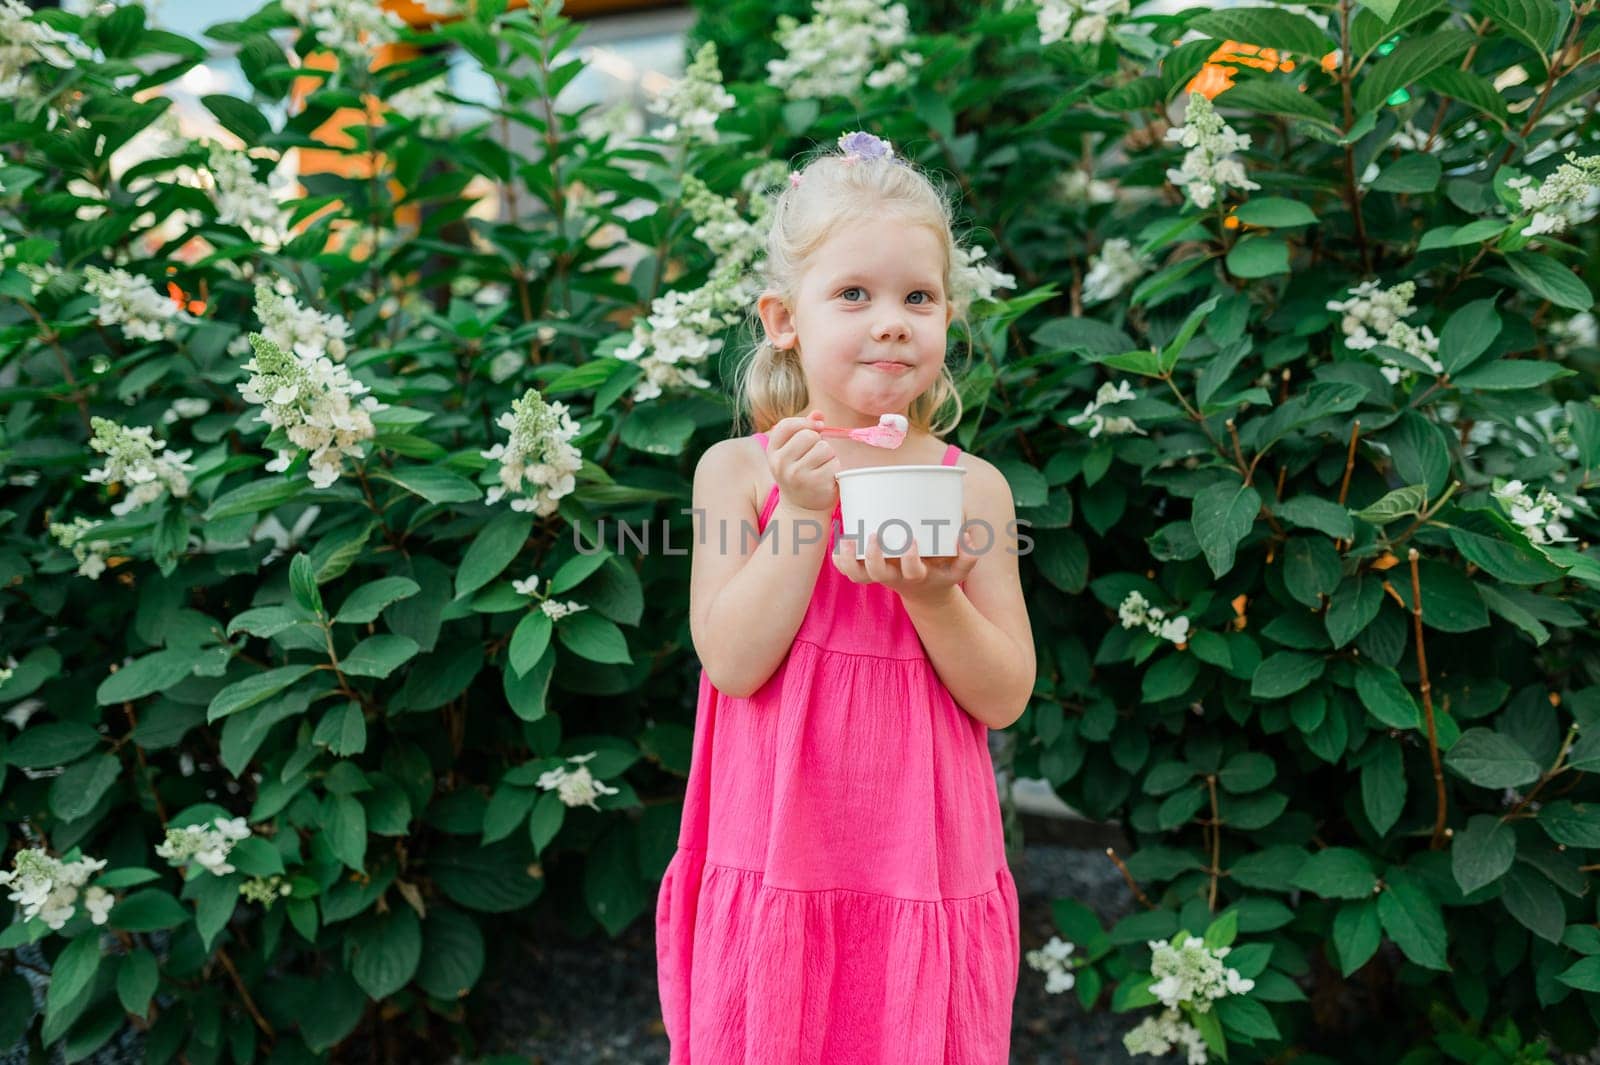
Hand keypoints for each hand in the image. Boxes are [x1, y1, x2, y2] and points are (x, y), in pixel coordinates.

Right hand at [765, 410, 838, 514]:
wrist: (801, 508)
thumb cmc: (799, 473)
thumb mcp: (793, 452)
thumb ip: (804, 429)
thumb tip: (818, 414)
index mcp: (773, 452)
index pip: (786, 425)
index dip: (805, 422)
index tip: (817, 428)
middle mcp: (781, 464)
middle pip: (808, 435)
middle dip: (818, 441)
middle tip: (816, 455)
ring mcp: (797, 475)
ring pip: (824, 448)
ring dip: (829, 455)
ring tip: (822, 466)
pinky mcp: (815, 484)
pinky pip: (834, 463)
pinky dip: (835, 467)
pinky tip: (827, 476)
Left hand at [831, 525, 980, 605]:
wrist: (926, 591)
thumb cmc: (942, 569)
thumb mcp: (959, 568)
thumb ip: (969, 553)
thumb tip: (965, 533)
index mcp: (917, 575)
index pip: (912, 571)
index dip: (910, 559)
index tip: (912, 542)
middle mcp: (896, 577)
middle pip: (879, 574)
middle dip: (874, 557)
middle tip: (874, 535)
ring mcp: (880, 575)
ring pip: (859, 575)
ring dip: (850, 559)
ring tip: (848, 538)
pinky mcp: (869, 571)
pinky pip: (849, 570)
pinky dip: (840, 559)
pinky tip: (839, 541)